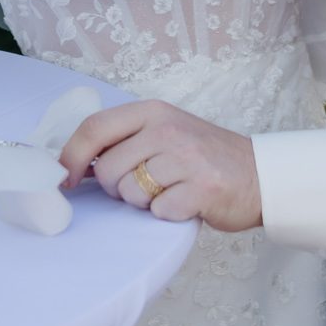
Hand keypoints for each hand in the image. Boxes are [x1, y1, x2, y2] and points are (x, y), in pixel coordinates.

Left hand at [58, 99, 262, 231]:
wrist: (260, 175)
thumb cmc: (204, 157)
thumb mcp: (165, 132)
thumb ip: (125, 139)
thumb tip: (75, 164)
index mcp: (153, 111)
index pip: (94, 128)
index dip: (70, 157)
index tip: (65, 180)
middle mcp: (167, 129)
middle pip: (108, 169)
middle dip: (117, 188)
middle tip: (146, 184)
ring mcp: (186, 158)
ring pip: (130, 193)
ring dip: (144, 202)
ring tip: (170, 191)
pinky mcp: (201, 189)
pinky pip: (158, 211)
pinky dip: (167, 214)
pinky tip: (185, 203)